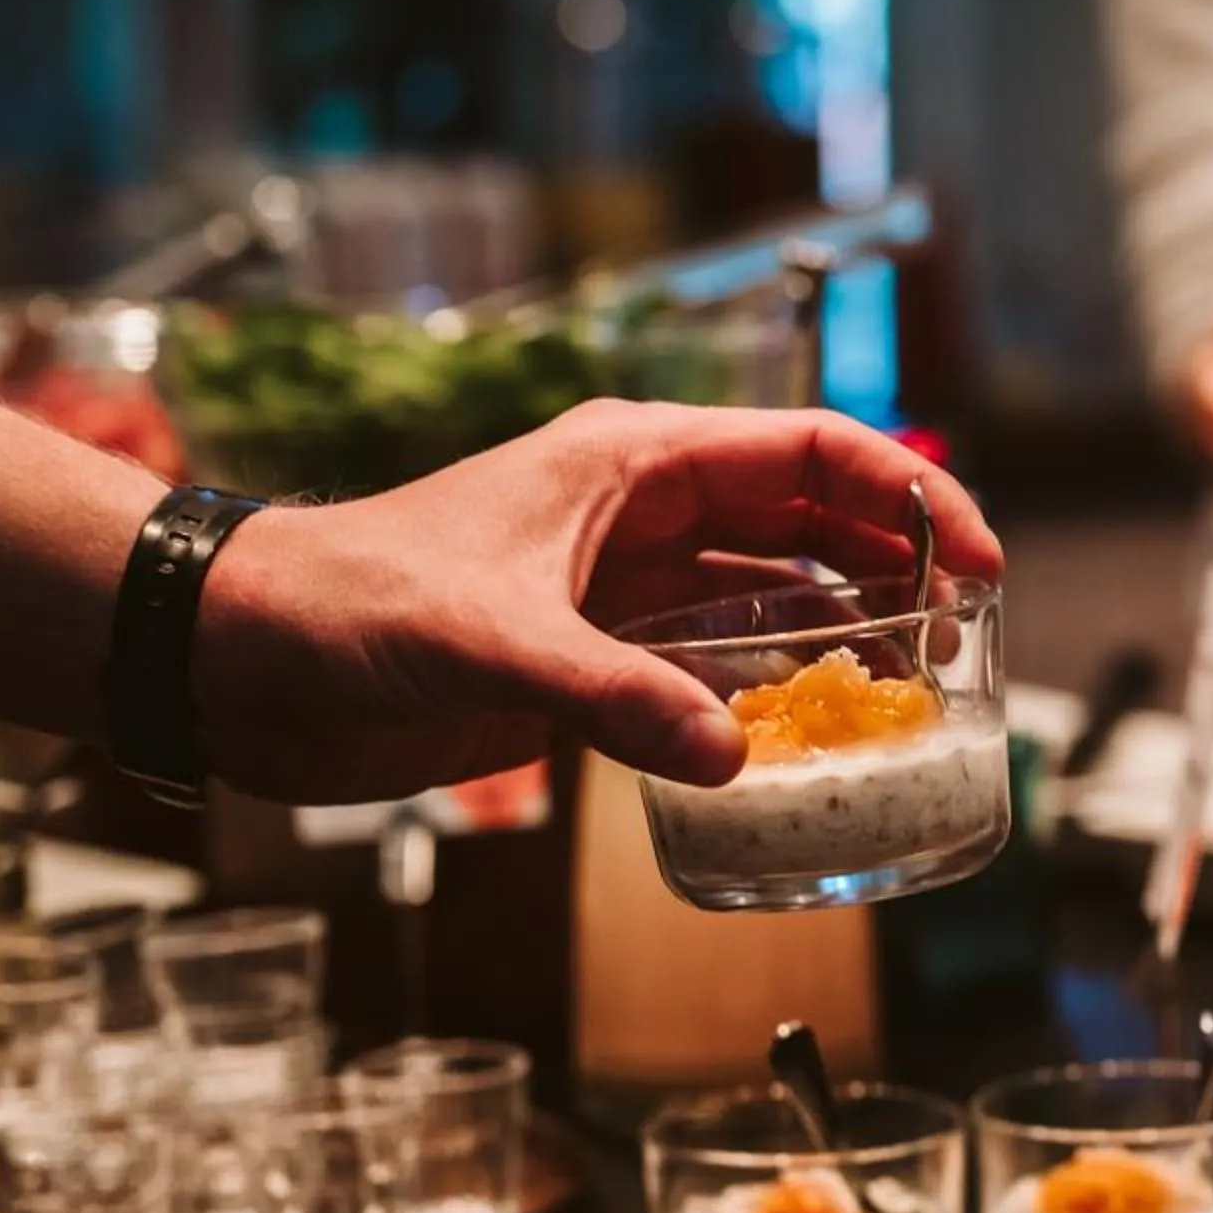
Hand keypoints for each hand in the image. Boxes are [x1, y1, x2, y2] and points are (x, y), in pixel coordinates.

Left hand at [192, 401, 998, 804]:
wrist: (236, 658)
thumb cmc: (344, 605)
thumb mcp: (488, 643)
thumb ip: (615, 698)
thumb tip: (731, 760)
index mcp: (632, 462)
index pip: (813, 453)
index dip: (909, 498)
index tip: (976, 564)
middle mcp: (639, 514)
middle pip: (808, 517)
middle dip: (894, 567)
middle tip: (964, 642)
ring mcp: (616, 588)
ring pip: (767, 593)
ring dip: (839, 634)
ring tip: (910, 694)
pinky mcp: (587, 658)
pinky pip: (710, 667)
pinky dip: (766, 697)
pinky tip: (805, 740)